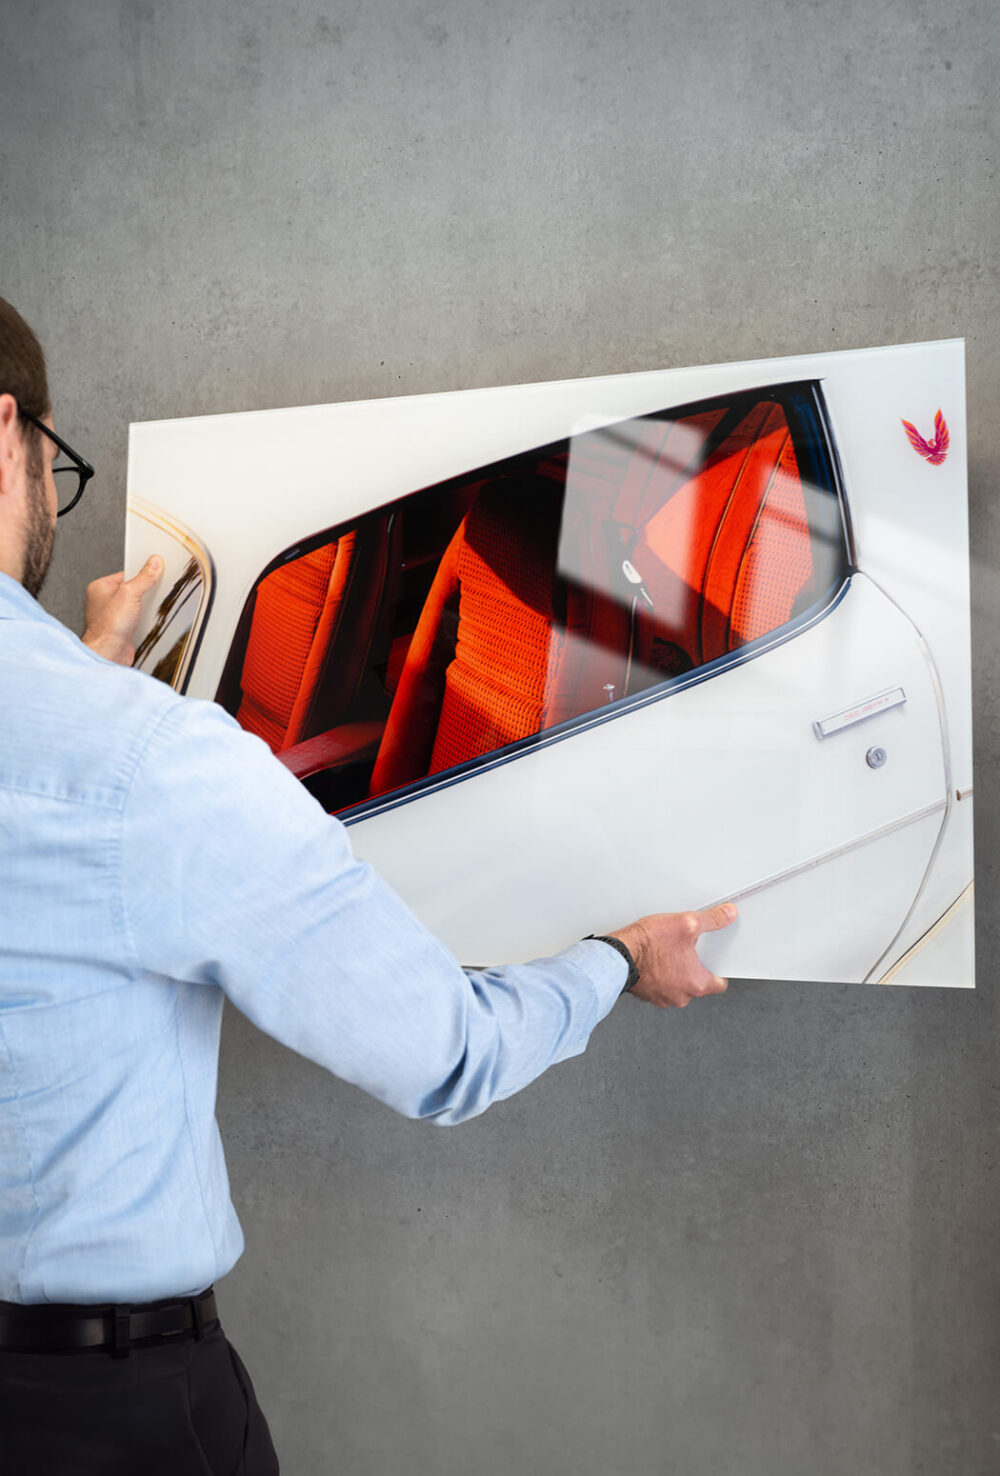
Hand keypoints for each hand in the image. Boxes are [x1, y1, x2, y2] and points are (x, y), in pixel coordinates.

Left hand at [82, 556, 163, 666]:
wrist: (109, 654)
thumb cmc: (108, 627)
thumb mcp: (130, 593)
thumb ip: (144, 577)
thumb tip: (154, 563)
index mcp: (100, 587)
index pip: (126, 574)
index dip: (141, 574)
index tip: (153, 574)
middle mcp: (104, 601)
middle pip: (132, 589)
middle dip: (144, 592)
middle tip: (151, 594)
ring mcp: (113, 615)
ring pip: (135, 605)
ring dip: (144, 608)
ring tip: (146, 610)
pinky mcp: (122, 628)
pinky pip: (137, 618)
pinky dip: (144, 620)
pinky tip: (145, 622)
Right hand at [609, 904, 736, 1007]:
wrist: (618, 954)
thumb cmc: (648, 944)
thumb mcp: (686, 924)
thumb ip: (711, 920)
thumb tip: (727, 915)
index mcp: (696, 983)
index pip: (720, 984)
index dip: (719, 970)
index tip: (715, 962)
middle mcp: (681, 996)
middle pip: (697, 983)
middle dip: (693, 967)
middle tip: (686, 950)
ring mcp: (663, 998)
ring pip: (678, 985)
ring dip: (675, 972)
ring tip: (667, 953)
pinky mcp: (647, 994)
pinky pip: (661, 986)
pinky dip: (660, 976)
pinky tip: (654, 960)